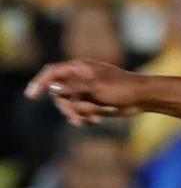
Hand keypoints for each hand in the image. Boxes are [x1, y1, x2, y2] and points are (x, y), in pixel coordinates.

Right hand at [27, 60, 142, 125]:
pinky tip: (98, 119)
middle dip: (67, 107)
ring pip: (69, 105)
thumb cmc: (122, 88)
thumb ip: (74, 88)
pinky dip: (87, 116)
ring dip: (80, 113)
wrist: (142, 98)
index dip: (40, 83)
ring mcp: (84, 91)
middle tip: (76, 118)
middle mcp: (79, 78)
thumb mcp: (97, 88)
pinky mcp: (91, 102)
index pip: (52, 73)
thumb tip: (53, 88)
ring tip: (97, 116)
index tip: (31, 96)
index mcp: (79, 68)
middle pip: (58, 93)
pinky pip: (79, 112)